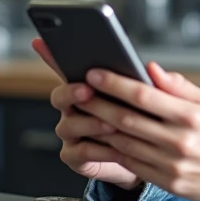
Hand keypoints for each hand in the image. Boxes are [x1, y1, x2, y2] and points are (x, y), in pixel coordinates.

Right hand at [34, 38, 142, 190]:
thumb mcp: (157, 99)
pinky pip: (79, 152)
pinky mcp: (76, 157)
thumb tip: (153, 67)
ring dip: (89, 123)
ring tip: (111, 123)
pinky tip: (116, 148)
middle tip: (87, 90)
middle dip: (72, 92)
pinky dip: (98, 150)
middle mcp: (74, 108)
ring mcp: (73, 133)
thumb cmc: (147, 122)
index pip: (66, 67)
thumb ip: (156, 83)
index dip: (50, 54)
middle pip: (60, 96)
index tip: (42, 42)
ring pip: (68, 125)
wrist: (149, 158)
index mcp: (88, 86)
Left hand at [79, 63, 199, 200]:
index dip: (115, 84)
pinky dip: (113, 151)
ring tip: (84, 114)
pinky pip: (132, 164)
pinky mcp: (168, 183)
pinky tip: (101, 140)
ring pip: (125, 143)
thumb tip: (150, 68)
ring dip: (100, 128)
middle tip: (79, 93)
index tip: (95, 73)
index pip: (144, 95)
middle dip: (98, 104)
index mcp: (191, 115)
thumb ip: (178, 86)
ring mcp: (172, 164)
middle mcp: (180, 140)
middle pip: (127, 120)